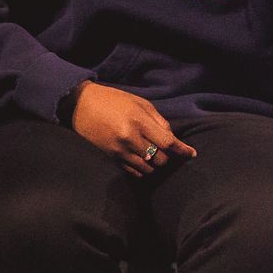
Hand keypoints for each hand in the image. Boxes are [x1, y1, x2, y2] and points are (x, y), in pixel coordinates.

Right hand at [69, 82, 196, 175]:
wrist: (80, 105)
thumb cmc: (114, 100)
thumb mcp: (140, 103)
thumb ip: (158, 121)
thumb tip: (172, 138)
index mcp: (139, 122)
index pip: (168, 142)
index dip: (183, 150)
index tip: (192, 154)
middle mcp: (130, 139)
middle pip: (160, 159)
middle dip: (166, 156)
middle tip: (163, 148)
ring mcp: (119, 150)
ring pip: (148, 169)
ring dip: (154, 164)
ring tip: (151, 153)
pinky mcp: (110, 158)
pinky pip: (133, 172)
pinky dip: (142, 169)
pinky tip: (141, 160)